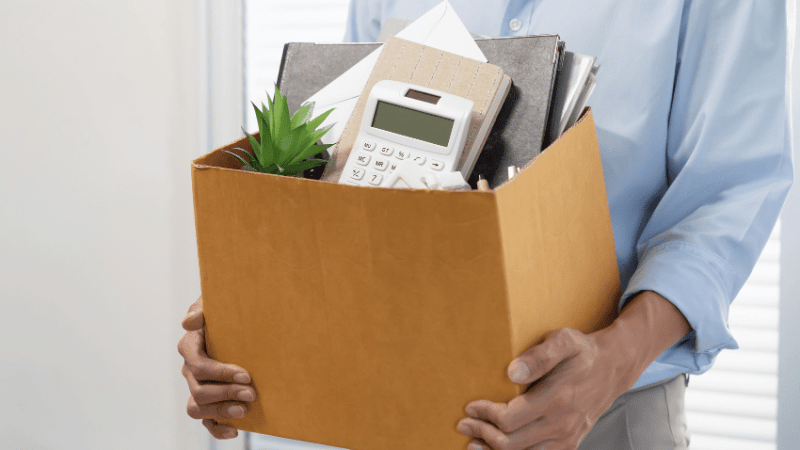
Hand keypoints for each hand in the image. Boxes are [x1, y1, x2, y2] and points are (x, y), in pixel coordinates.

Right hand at [178, 296, 255, 438]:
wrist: (239, 323)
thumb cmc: (225, 311)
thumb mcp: (214, 304)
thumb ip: (202, 310)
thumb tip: (189, 322)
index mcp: (190, 346)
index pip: (199, 365)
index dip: (220, 373)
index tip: (246, 374)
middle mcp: (190, 369)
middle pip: (199, 390)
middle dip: (226, 393)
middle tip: (252, 394)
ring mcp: (197, 386)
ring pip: (197, 407)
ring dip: (221, 411)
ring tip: (244, 410)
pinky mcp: (208, 400)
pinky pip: (205, 421)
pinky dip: (217, 429)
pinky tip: (235, 430)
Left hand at [455, 291, 691, 449]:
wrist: (613, 367)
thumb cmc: (582, 352)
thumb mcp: (564, 341)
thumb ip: (539, 356)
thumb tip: (511, 373)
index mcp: (557, 398)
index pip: (510, 418)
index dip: (485, 414)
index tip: (470, 405)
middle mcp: (562, 424)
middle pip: (511, 442)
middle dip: (482, 434)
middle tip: (464, 425)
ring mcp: (567, 437)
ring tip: (474, 443)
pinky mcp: (569, 444)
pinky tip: (498, 449)